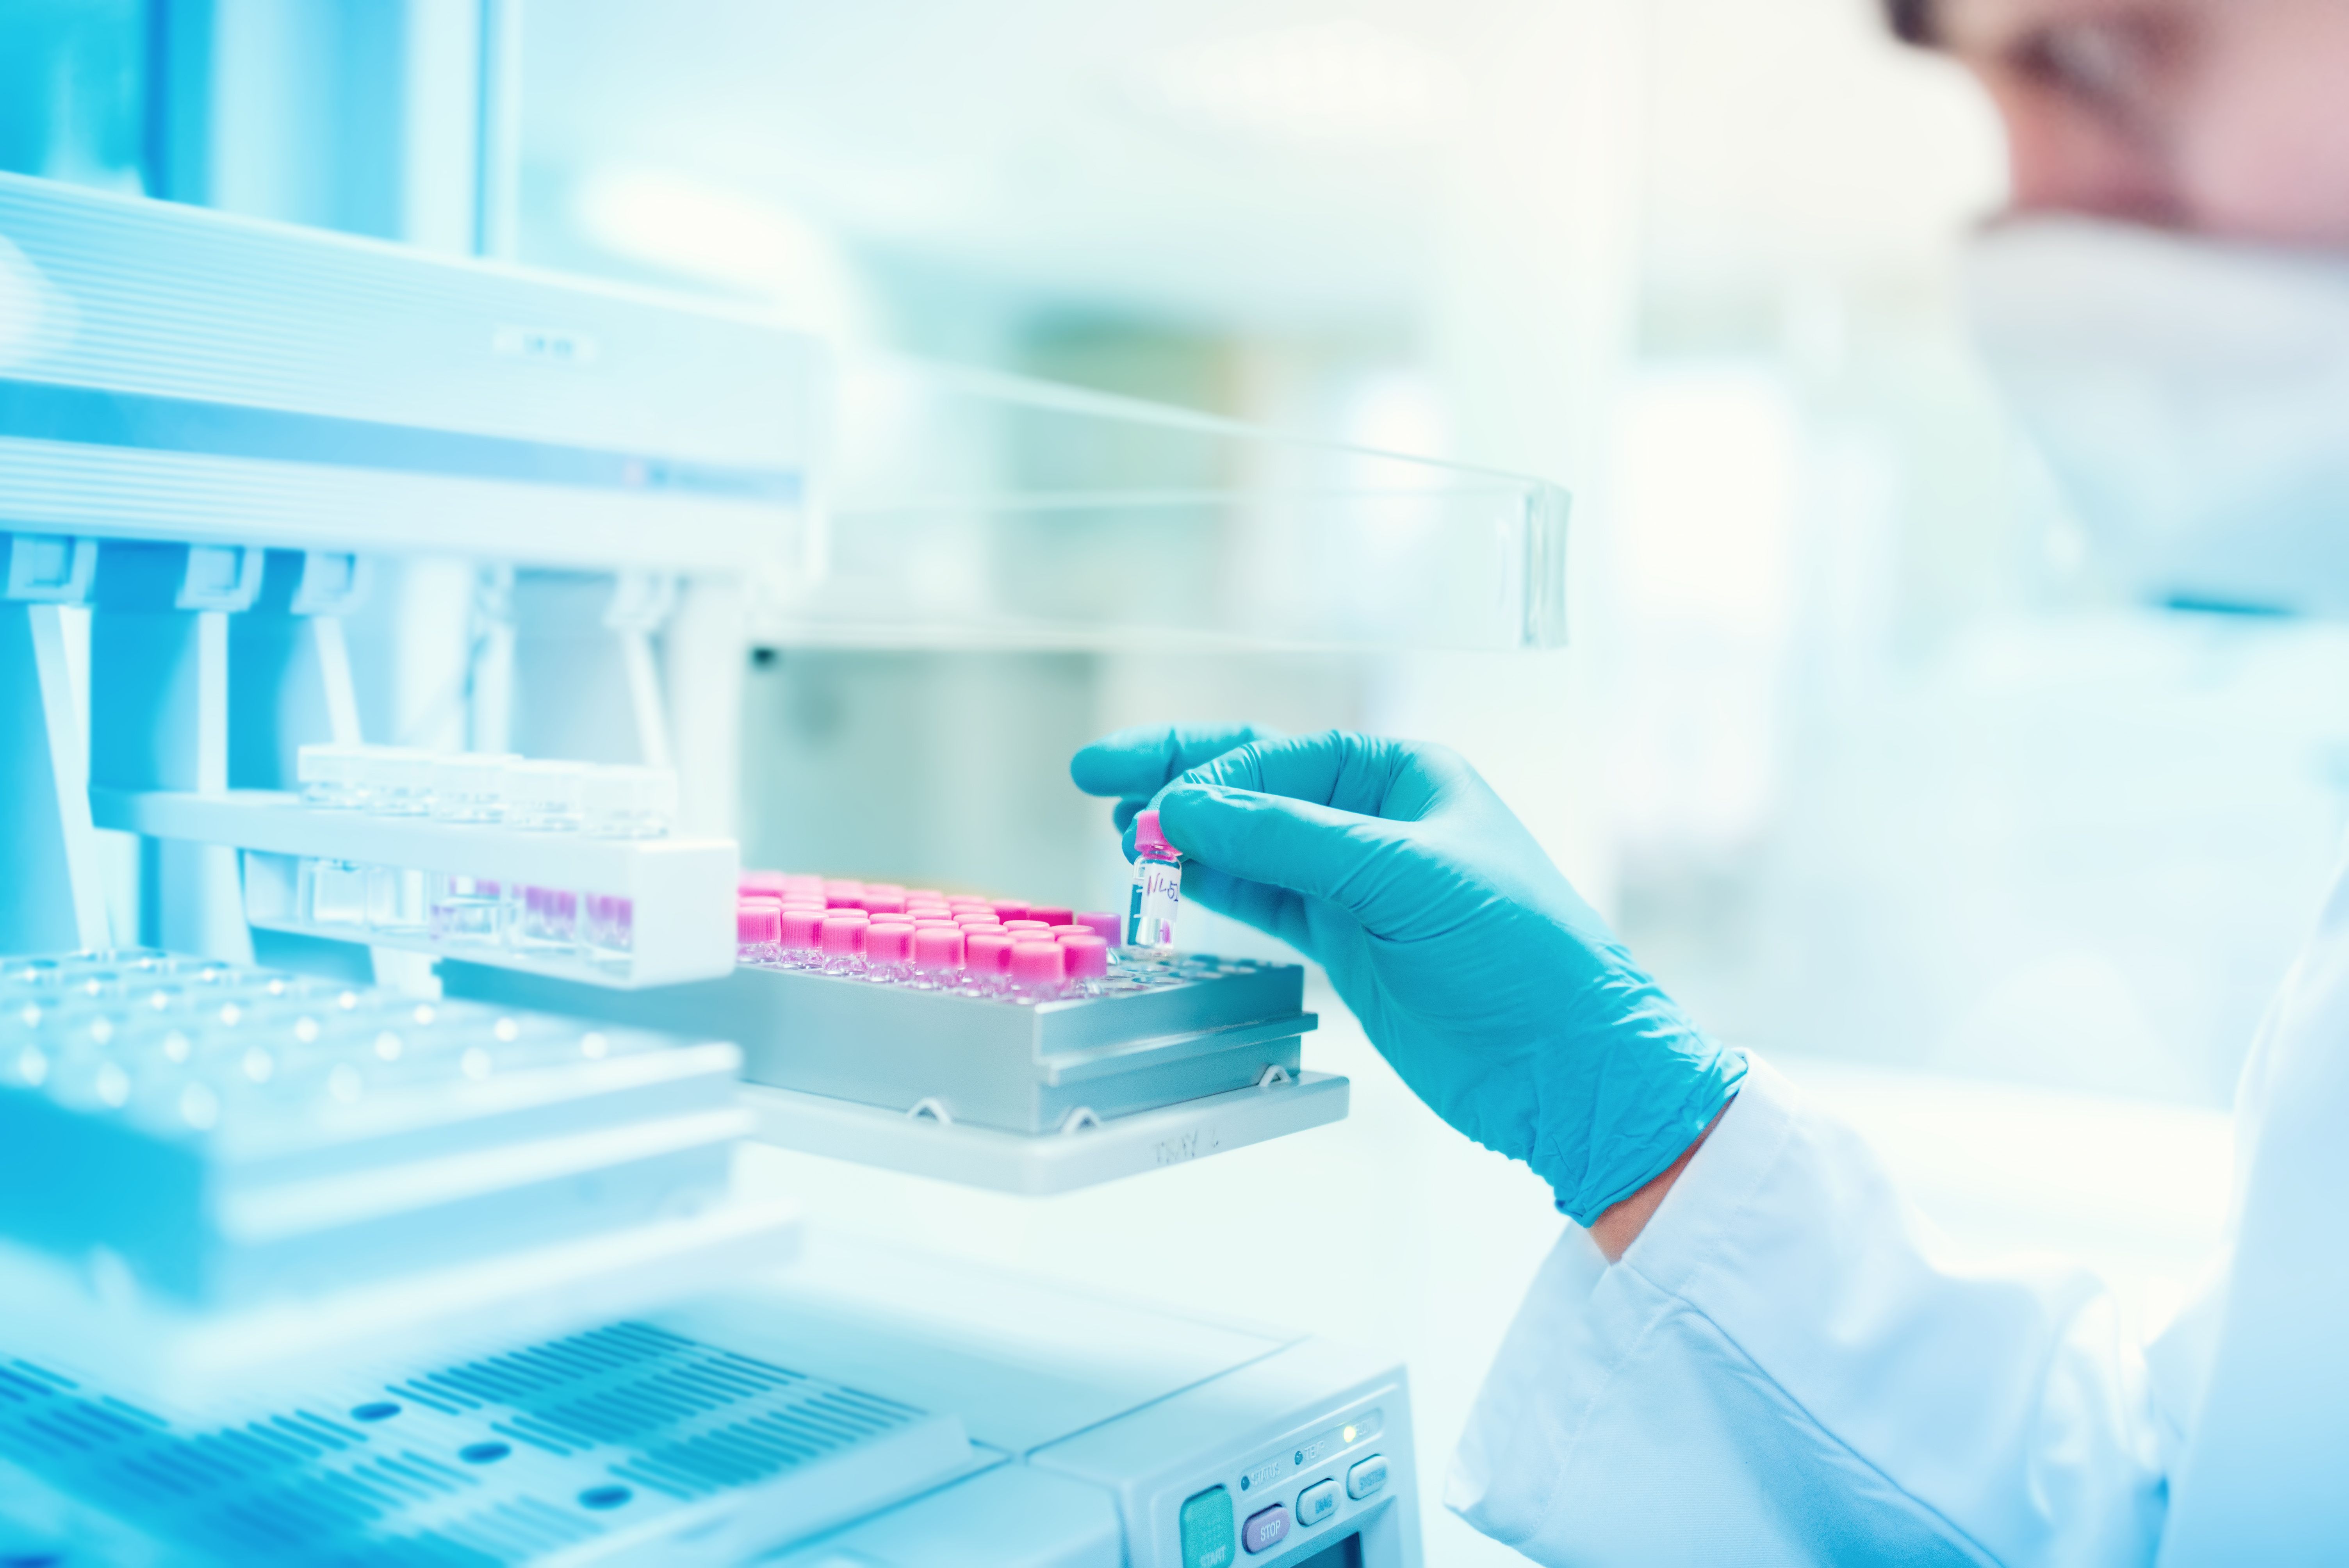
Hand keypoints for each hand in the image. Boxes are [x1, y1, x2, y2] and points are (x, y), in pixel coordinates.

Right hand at [1070, 724, 1742, 1225]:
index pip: (1284, 753)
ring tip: (1120, 830)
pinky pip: (1265, 900)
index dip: (1210, 768)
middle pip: (1257, 787)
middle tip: (1096, 776)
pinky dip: (1214, 888)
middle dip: (1179, 781)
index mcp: (1408, 777)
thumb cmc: (1523, 957)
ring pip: (1251, 846)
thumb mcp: (1404, 879)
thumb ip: (1287, 840)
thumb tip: (1184, 808)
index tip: (1150, 797)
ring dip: (1186, 838)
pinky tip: (1167, 877)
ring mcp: (1360, 885)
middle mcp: (1379, 821)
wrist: (1570, 1069)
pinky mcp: (1348, 943)